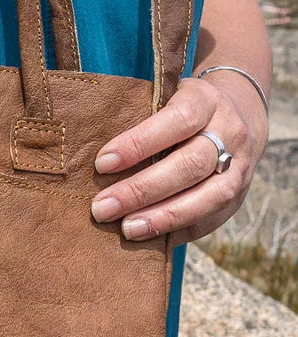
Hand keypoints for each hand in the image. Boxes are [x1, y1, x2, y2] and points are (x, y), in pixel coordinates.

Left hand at [90, 72, 268, 245]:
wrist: (238, 115)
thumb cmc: (179, 110)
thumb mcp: (165, 97)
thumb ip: (139, 118)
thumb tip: (95, 161)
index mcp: (206, 100)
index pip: (177, 120)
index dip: (139, 143)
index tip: (102, 163)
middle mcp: (229, 133)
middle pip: (189, 165)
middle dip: (141, 190)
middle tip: (101, 208)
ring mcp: (239, 167)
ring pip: (206, 197)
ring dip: (162, 217)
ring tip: (125, 229)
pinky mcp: (237, 197)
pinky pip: (210, 219)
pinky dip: (177, 230)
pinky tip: (148, 238)